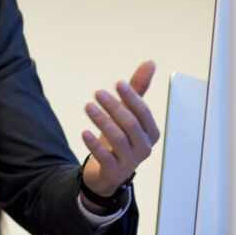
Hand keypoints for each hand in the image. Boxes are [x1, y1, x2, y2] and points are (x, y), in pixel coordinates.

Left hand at [81, 59, 160, 200]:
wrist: (107, 171)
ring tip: (88, 107)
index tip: (117, 83)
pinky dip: (94, 144)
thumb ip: (138, 90)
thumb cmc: (120, 138)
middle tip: (97, 93)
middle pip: (130, 124)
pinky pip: (105, 158)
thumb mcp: (128, 114)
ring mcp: (130, 162)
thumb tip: (150, 62)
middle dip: (114, 107)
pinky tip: (84, 132)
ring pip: (118, 139)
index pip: (143, 112)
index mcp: (151, 132)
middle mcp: (144, 148)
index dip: (131, 97)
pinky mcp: (114, 172)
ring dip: (102, 121)